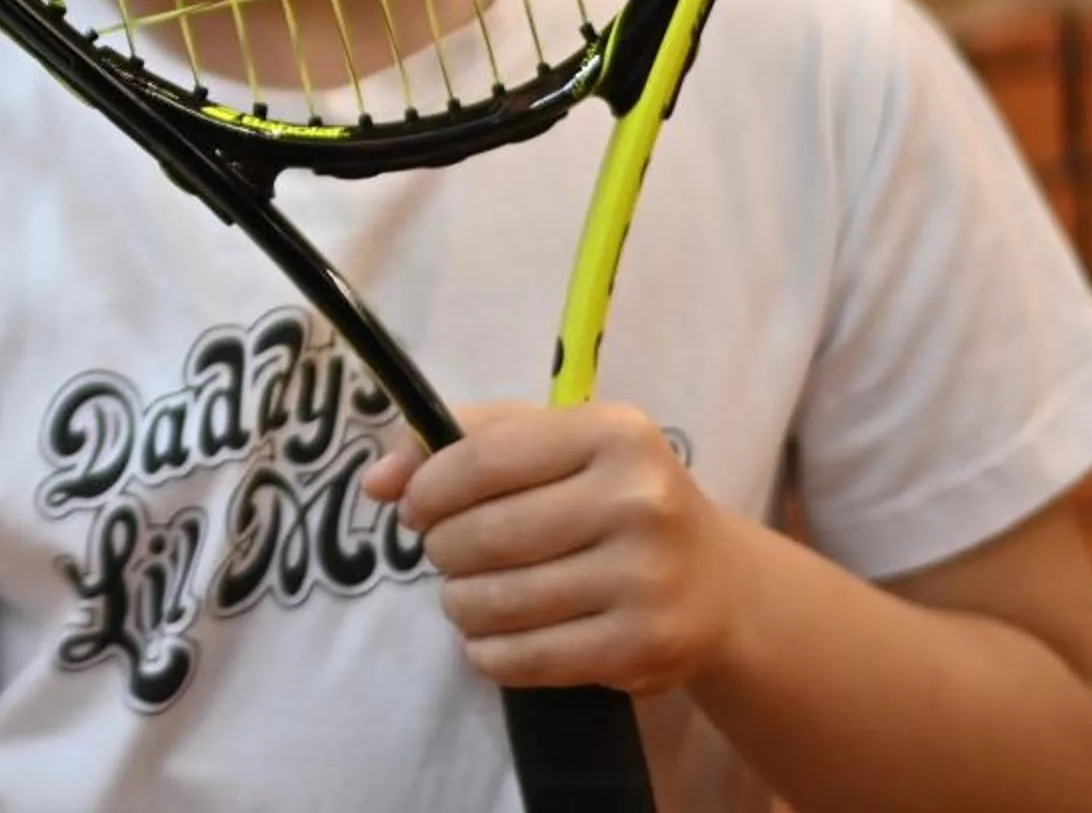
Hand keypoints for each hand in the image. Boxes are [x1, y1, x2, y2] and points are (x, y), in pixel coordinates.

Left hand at [363, 400, 748, 695]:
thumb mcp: (545, 443)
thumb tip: (376, 482)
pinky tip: (492, 638)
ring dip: (459, 604)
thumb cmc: (608, 496)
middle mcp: (639, 502)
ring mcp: (647, 579)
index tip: (415, 508)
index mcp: (613, 433)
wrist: (715, 582)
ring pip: (496, 600)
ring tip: (469, 596)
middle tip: (448, 555)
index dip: (427, 489)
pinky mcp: (645, 647)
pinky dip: (487, 652)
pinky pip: (526, 658)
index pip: (480, 460)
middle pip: (482, 535)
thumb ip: (453, 443)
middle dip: (441, 550)